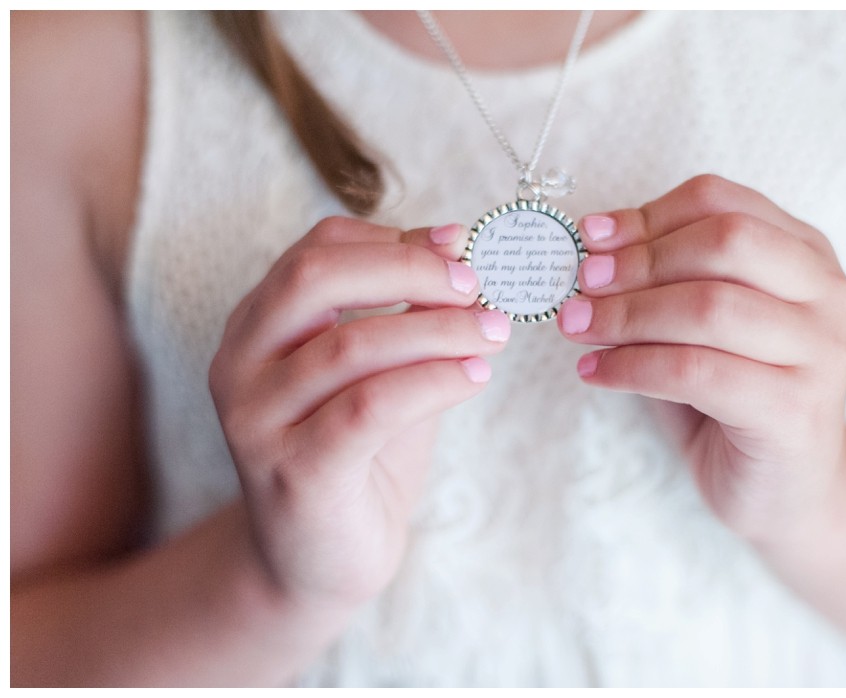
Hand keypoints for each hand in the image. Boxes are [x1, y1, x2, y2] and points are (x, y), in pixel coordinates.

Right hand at [209, 217, 510, 608]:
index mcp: (255, 327)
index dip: (392, 238)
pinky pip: (371, 407)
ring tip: (493, 333)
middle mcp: (239, 365)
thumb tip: (455, 248)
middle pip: (315, 279)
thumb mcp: (378, 372)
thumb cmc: (355, 458)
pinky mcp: (294, 472)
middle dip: (408, 269)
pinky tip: (475, 378)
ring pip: (352, 346)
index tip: (458, 246)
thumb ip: (404, 314)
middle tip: (474, 285)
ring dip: (438, 330)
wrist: (318, 563)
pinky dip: (434, 381)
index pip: (316, 250)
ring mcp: (257, 420)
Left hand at [557, 175, 845, 541]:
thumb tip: (592, 244)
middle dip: (639, 261)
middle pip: (724, 241)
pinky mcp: (796, 410)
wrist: (785, 492)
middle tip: (581, 286)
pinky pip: (696, 372)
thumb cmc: (732, 397)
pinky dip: (632, 367)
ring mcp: (822, 352)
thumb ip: (665, 280)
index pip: (724, 201)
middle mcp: (828, 294)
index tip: (591, 238)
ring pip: (709, 307)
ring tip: (576, 328)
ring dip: (627, 314)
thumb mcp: (699, 325)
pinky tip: (595, 373)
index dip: (649, 215)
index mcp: (807, 255)